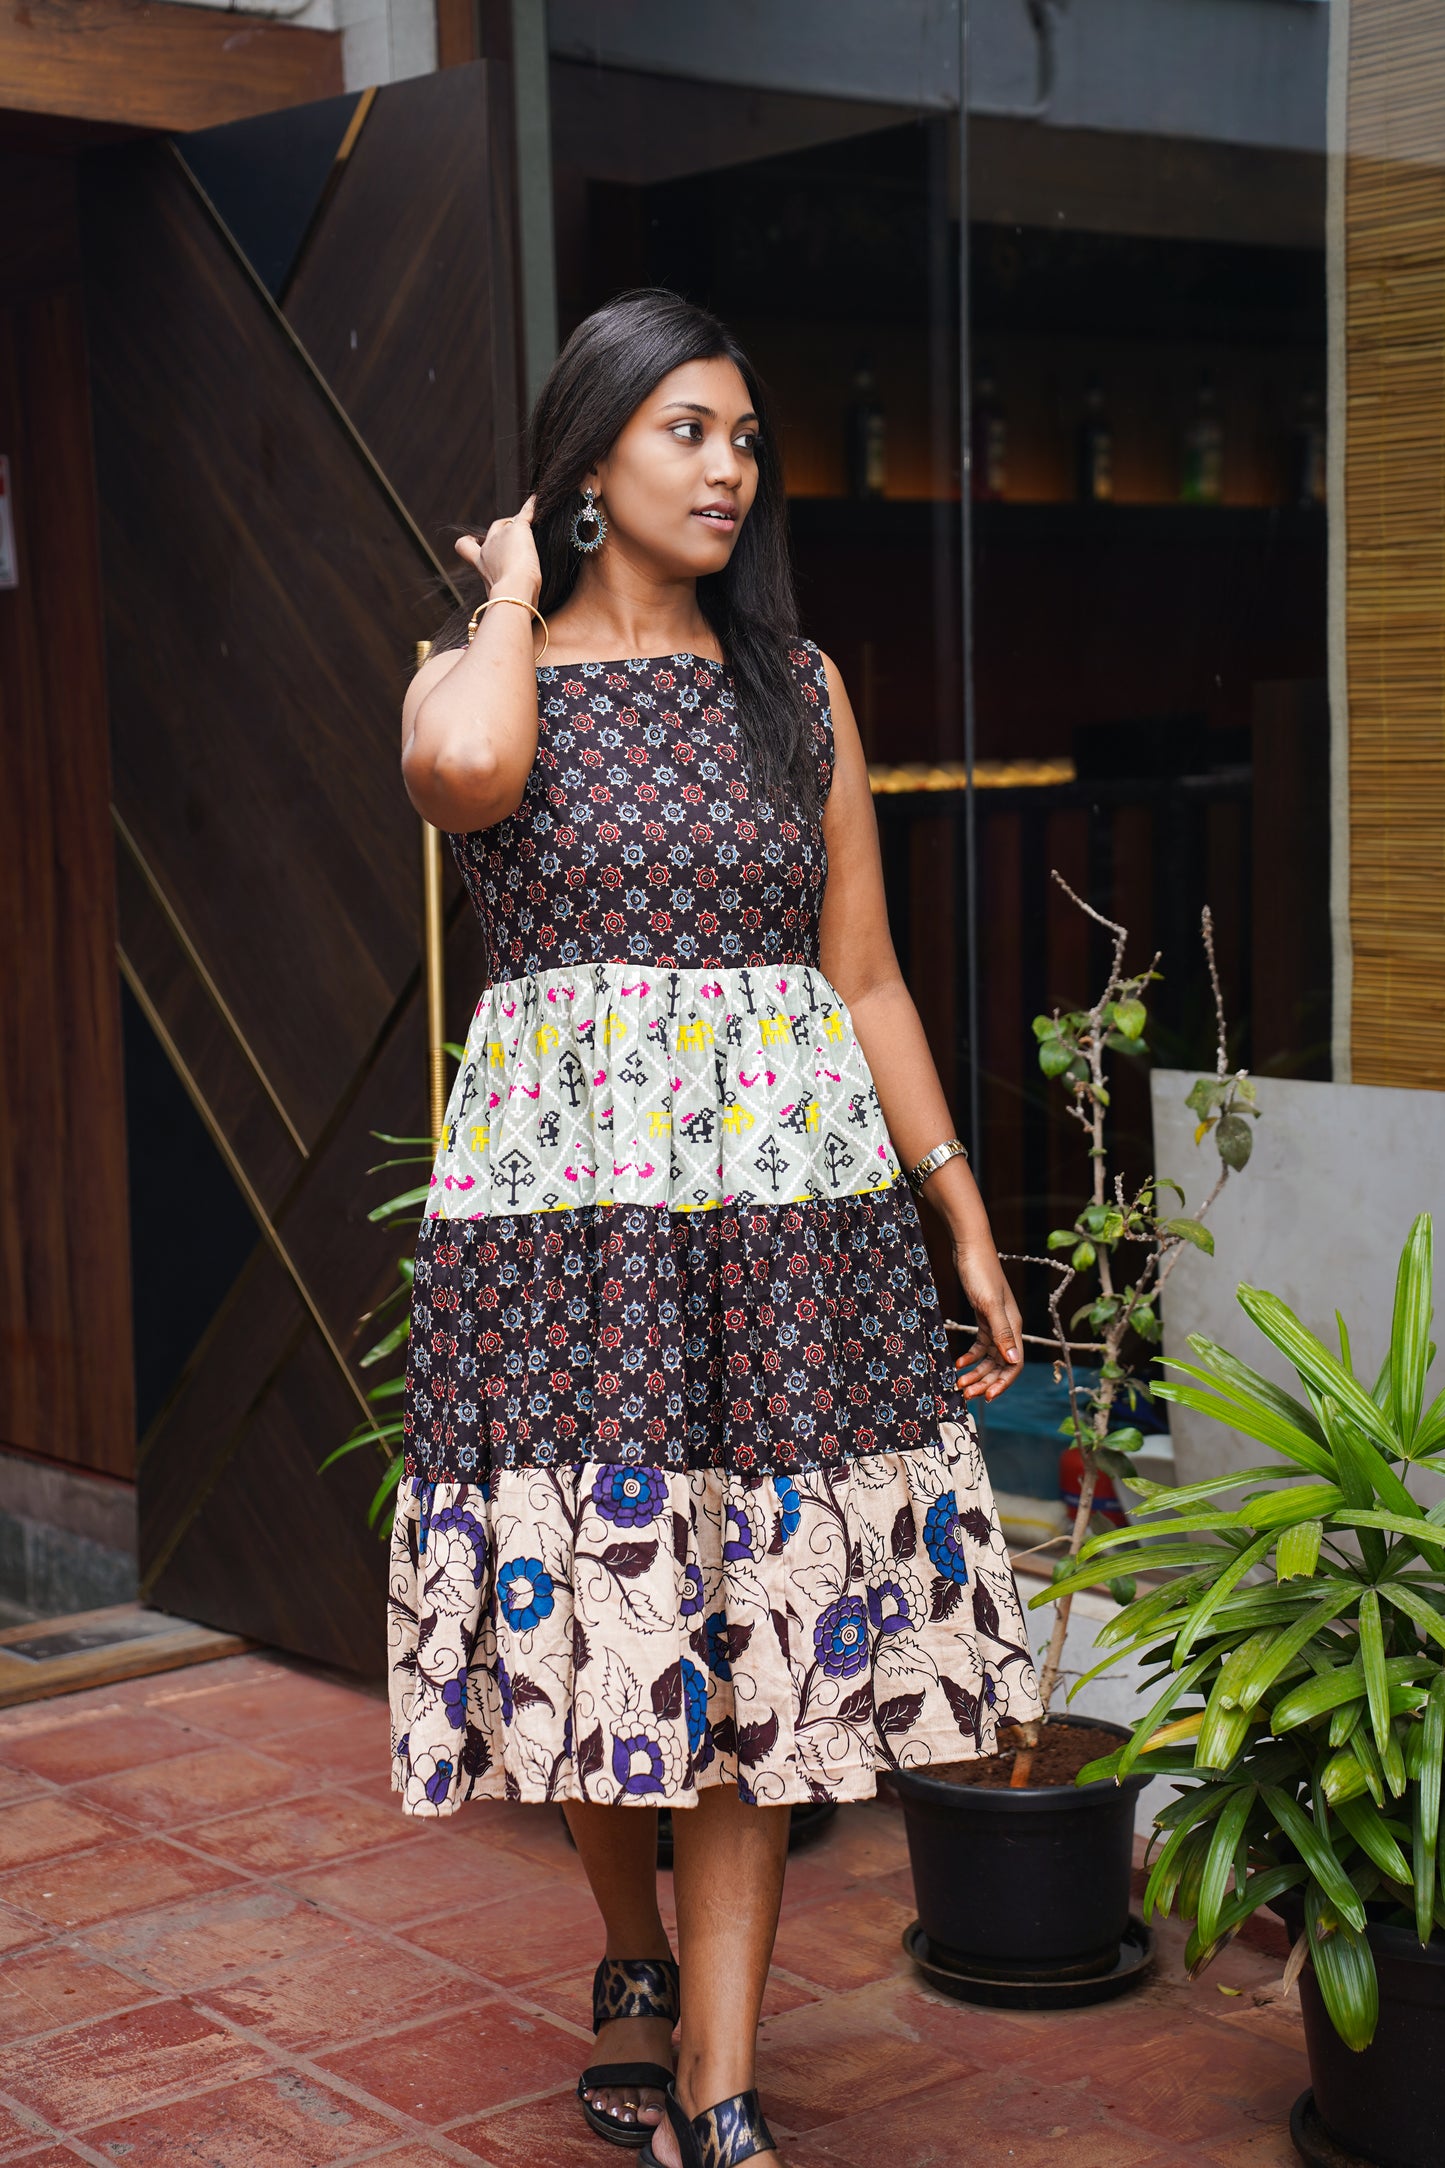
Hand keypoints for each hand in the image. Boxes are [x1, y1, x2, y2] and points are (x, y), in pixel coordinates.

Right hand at [456, 494, 540, 605]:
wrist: (513, 593)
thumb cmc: (510, 604)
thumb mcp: (503, 602)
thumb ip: (506, 600)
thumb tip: (518, 616)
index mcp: (482, 566)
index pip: (466, 548)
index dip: (470, 543)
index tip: (475, 542)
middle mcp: (488, 549)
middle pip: (492, 531)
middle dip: (502, 533)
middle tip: (518, 544)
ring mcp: (501, 537)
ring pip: (509, 523)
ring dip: (519, 525)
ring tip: (533, 527)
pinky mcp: (518, 530)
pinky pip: (525, 513)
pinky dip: (531, 507)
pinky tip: (537, 499)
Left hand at [951, 1239, 1023, 1402]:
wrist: (969, 1247)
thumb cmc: (980, 1272)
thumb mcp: (989, 1304)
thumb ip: (1002, 1333)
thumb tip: (1014, 1363)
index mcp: (1014, 1327)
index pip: (1014, 1365)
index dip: (1002, 1383)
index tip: (986, 1397)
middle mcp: (1008, 1327)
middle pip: (1001, 1365)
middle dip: (984, 1381)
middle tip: (965, 1394)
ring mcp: (995, 1322)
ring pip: (989, 1357)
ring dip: (975, 1372)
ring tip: (958, 1384)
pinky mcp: (983, 1317)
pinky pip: (980, 1344)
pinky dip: (970, 1356)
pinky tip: (957, 1363)